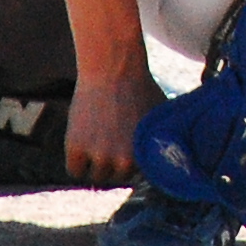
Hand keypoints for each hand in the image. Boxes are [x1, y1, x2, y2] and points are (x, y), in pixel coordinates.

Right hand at [65, 61, 164, 183]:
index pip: (137, 178)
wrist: (113, 67)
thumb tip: (170, 157)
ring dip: (95, 164)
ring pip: (96, 177)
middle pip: (116, 178)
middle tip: (109, 144)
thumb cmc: (140, 87)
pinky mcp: (76, 147)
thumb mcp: (159, 118)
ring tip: (97, 141)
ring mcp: (99, 155)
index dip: (131, 166)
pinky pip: (75, 170)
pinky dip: (76, 162)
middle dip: (113, 165)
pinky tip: (81, 145)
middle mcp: (124, 161)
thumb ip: (161, 141)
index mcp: (146, 157)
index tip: (126, 151)